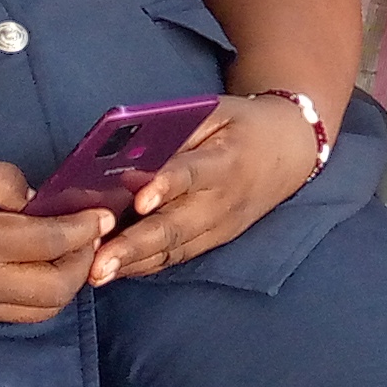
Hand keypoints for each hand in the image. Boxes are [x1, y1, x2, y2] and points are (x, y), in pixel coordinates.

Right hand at [0, 159, 108, 327]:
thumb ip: (2, 181)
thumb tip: (39, 201)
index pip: (50, 242)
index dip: (84, 229)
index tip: (101, 214)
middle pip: (57, 289)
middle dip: (83, 261)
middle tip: (87, 234)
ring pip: (42, 311)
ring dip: (65, 284)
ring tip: (67, 252)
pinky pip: (17, 317)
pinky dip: (39, 297)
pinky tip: (37, 269)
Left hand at [90, 95, 323, 283]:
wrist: (289, 152)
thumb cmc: (242, 126)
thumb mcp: (215, 112)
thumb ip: (175, 131)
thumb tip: (126, 150)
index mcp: (226, 161)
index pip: (193, 174)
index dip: (166, 187)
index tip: (139, 202)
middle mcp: (223, 201)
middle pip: (176, 227)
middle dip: (135, 247)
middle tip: (97, 263)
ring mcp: (220, 227)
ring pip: (174, 249)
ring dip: (134, 263)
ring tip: (96, 274)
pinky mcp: (215, 240)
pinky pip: (176, 256)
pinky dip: (144, 265)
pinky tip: (113, 271)